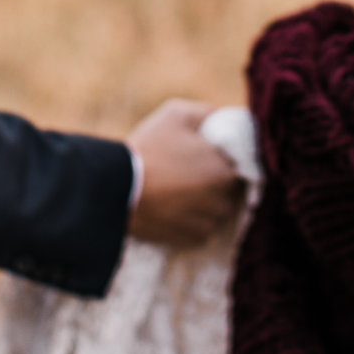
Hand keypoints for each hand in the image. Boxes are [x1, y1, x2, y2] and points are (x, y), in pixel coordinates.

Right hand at [126, 99, 245, 247]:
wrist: (116, 189)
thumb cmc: (148, 149)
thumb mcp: (176, 114)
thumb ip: (206, 113)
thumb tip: (219, 119)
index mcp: (225, 172)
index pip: (237, 165)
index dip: (219, 160)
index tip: (200, 156)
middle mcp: (223, 202)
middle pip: (226, 191)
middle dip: (212, 183)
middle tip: (186, 173)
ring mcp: (207, 224)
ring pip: (214, 212)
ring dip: (203, 204)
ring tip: (176, 193)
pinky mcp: (190, 240)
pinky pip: (199, 229)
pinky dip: (189, 221)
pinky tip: (171, 208)